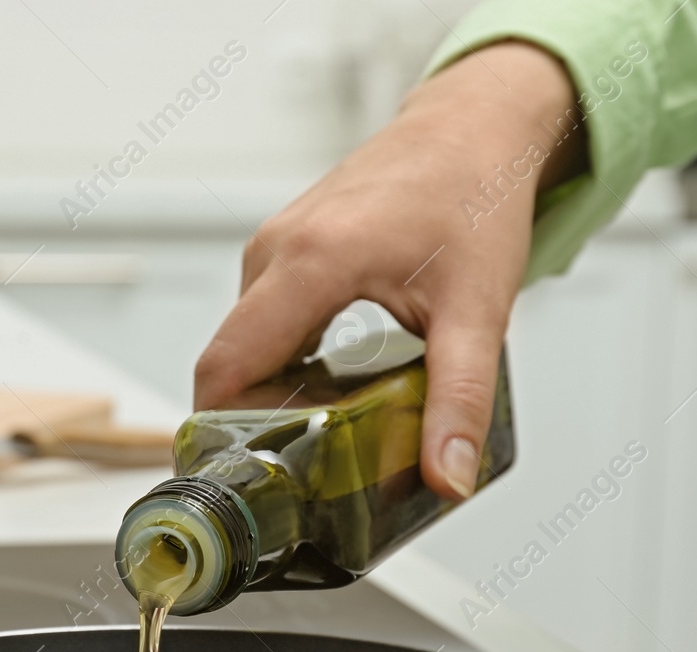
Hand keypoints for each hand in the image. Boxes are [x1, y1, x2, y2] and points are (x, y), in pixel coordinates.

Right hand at [192, 41, 582, 499]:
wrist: (474, 128)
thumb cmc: (474, 196)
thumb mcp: (478, 310)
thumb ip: (460, 399)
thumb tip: (446, 476)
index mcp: (311, 261)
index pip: (226, 366)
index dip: (219, 431)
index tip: (239, 478)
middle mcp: (276, 250)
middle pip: (229, 362)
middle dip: (252, 424)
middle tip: (297, 474)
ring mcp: (273, 246)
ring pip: (245, 344)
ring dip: (272, 393)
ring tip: (323, 435)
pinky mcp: (283, 249)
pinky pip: (260, 322)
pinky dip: (282, 362)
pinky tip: (328, 387)